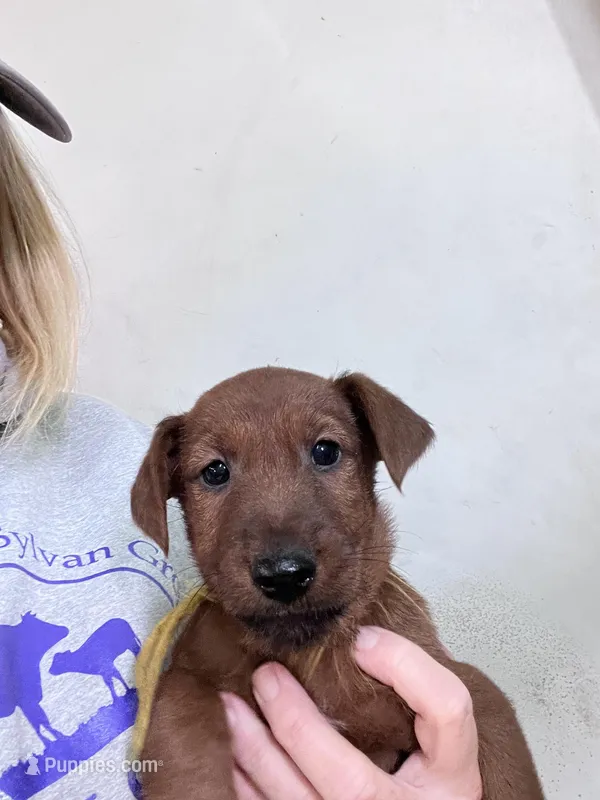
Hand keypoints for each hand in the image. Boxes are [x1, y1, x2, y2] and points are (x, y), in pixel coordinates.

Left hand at [222, 627, 482, 799]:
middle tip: (266, 675)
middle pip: (351, 783)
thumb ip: (414, 693)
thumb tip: (360, 642)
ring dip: (255, 752)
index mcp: (451, 780)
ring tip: (230, 705)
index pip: (447, 713)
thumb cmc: (424, 781)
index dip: (407, 668)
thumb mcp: (438, 742)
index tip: (362, 639)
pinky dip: (247, 784)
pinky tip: (231, 750)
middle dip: (297, 725)